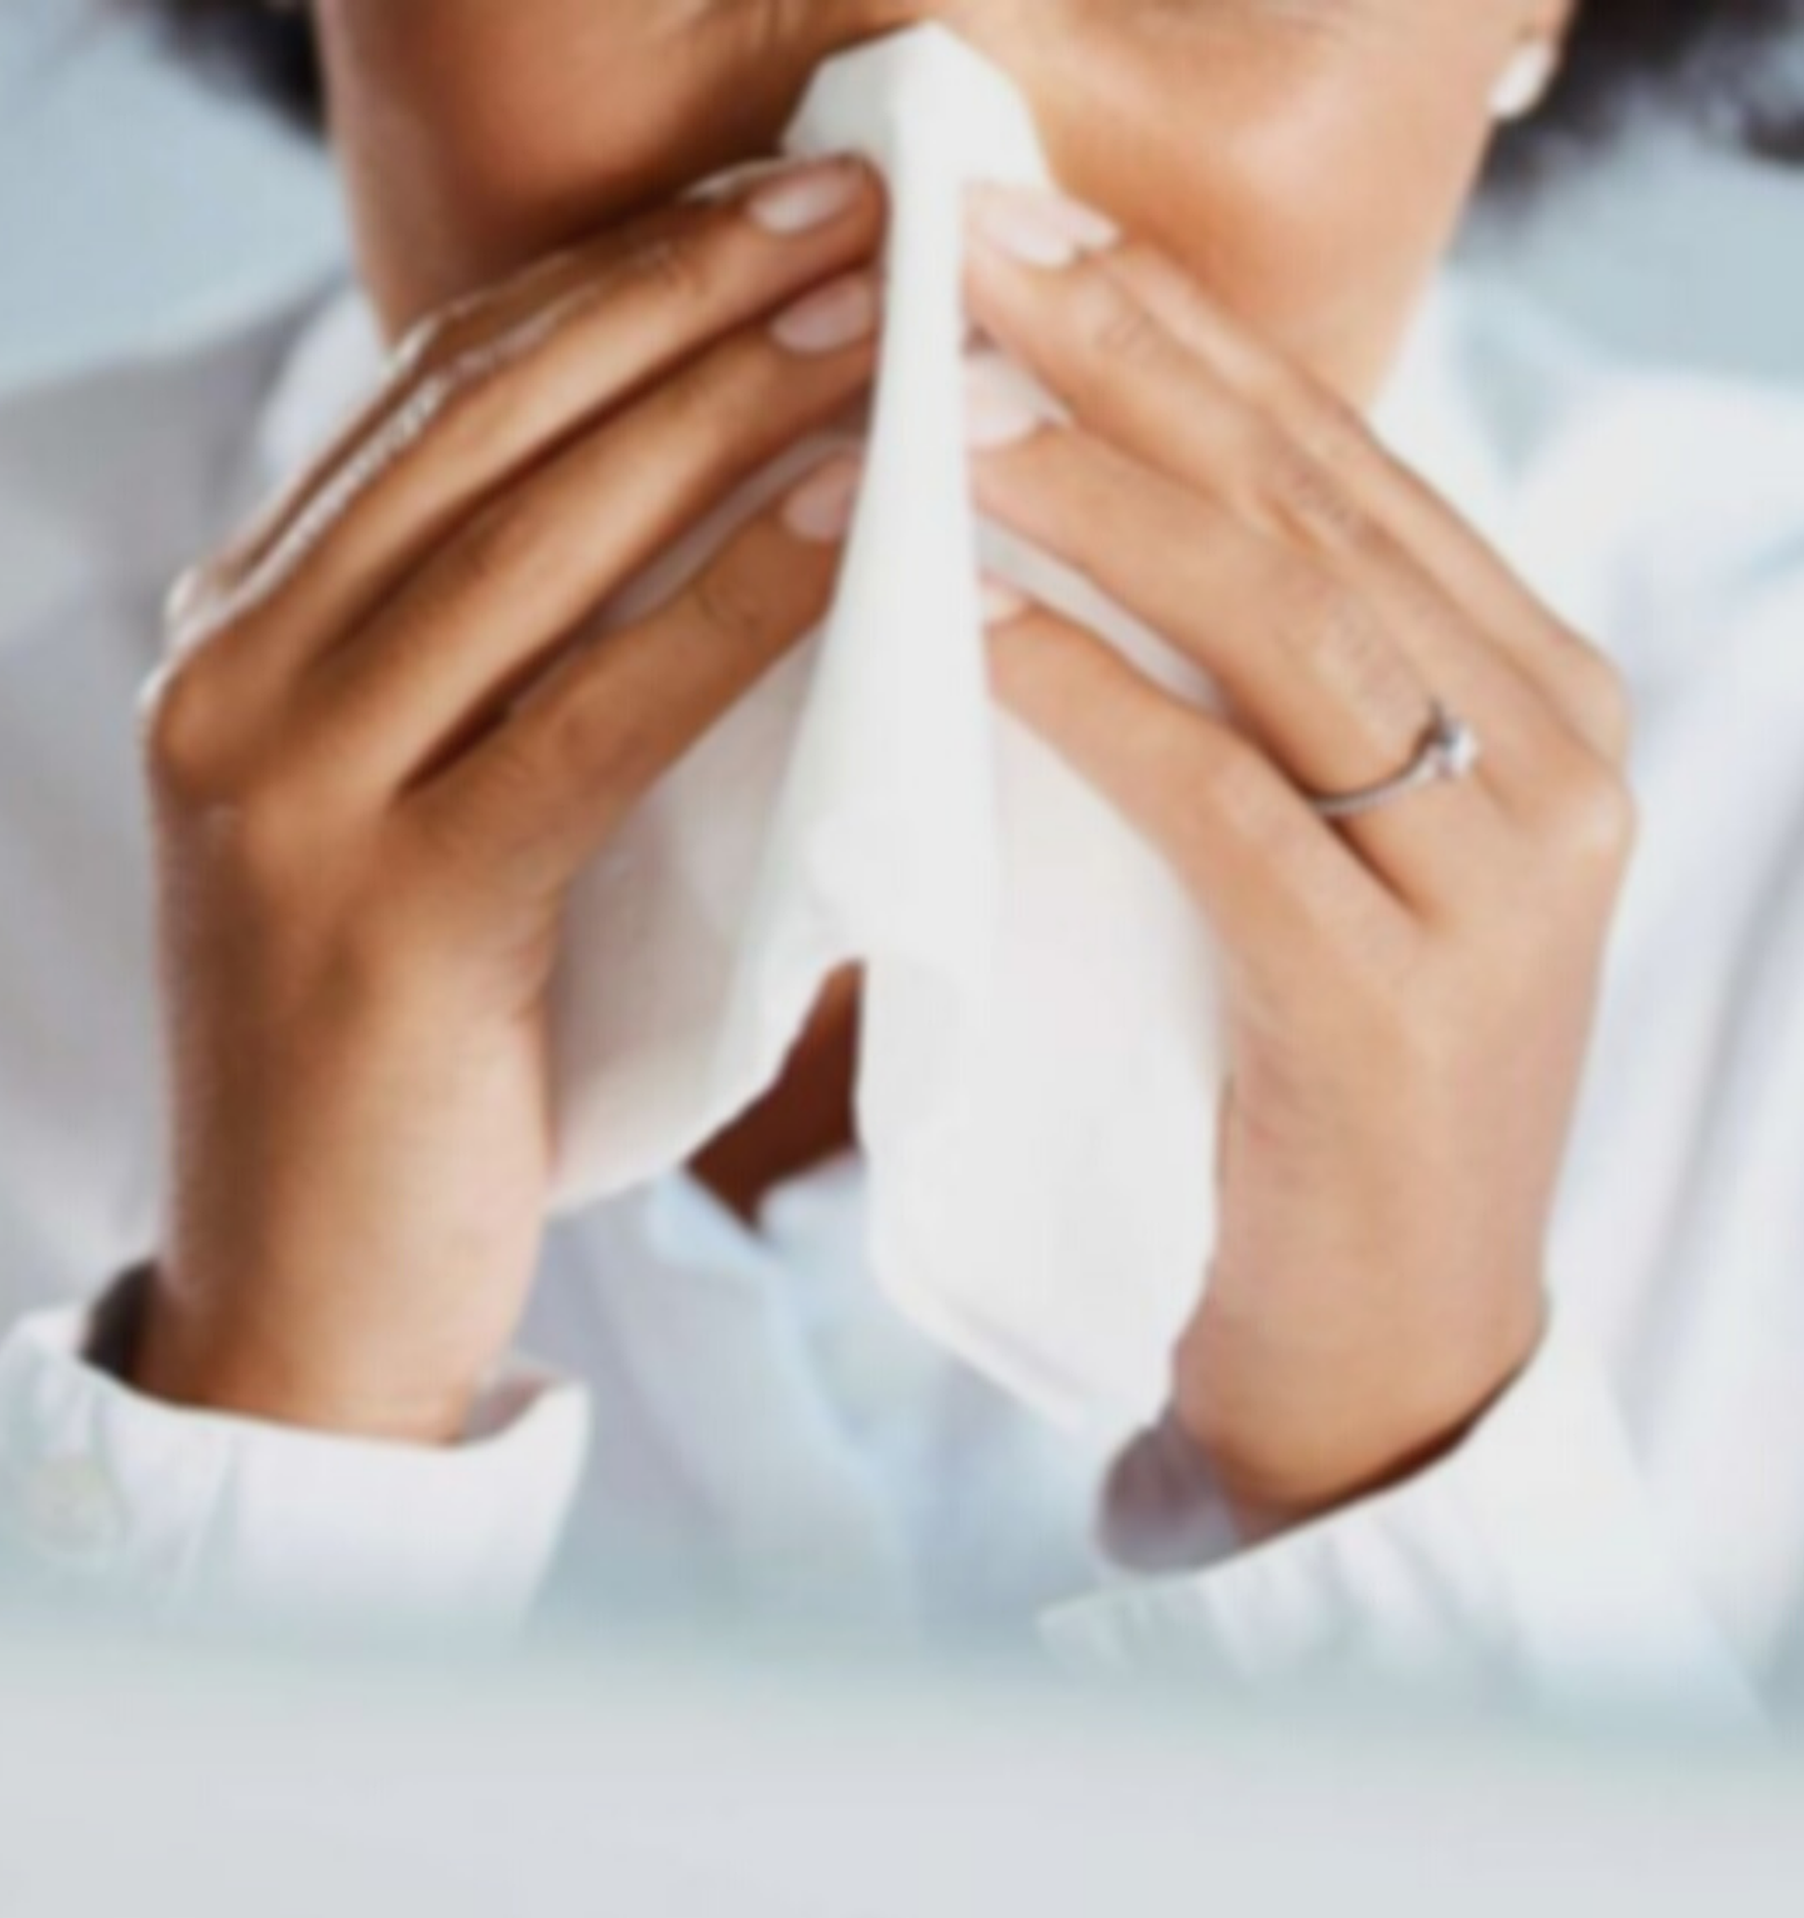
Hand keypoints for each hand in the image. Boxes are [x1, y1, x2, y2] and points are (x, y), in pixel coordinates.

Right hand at [134, 156, 885, 1441]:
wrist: (311, 1298)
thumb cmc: (414, 1062)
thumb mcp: (433, 815)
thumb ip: (506, 665)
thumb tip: (706, 513)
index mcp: (243, 631)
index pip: (440, 393)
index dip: (616, 281)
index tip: (776, 208)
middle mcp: (234, 672)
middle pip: (487, 425)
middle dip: (687, 298)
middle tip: (862, 209)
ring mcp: (289, 786)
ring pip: (536, 542)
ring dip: (727, 411)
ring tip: (884, 320)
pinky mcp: (387, 910)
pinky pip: (591, 717)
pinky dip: (733, 610)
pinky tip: (854, 527)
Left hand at [960, 183, 1635, 1536]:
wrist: (1386, 1344)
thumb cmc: (1319, 1083)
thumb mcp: (1325, 848)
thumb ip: (1267, 691)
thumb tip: (1089, 516)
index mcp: (1543, 694)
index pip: (1349, 468)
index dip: (1185, 341)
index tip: (1035, 242)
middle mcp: (1558, 754)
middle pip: (1318, 511)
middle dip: (1133, 367)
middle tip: (968, 257)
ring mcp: (1502, 879)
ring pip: (1286, 628)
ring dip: (1098, 507)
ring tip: (938, 420)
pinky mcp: (1402, 1001)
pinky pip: (1229, 805)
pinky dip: (1096, 705)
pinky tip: (973, 631)